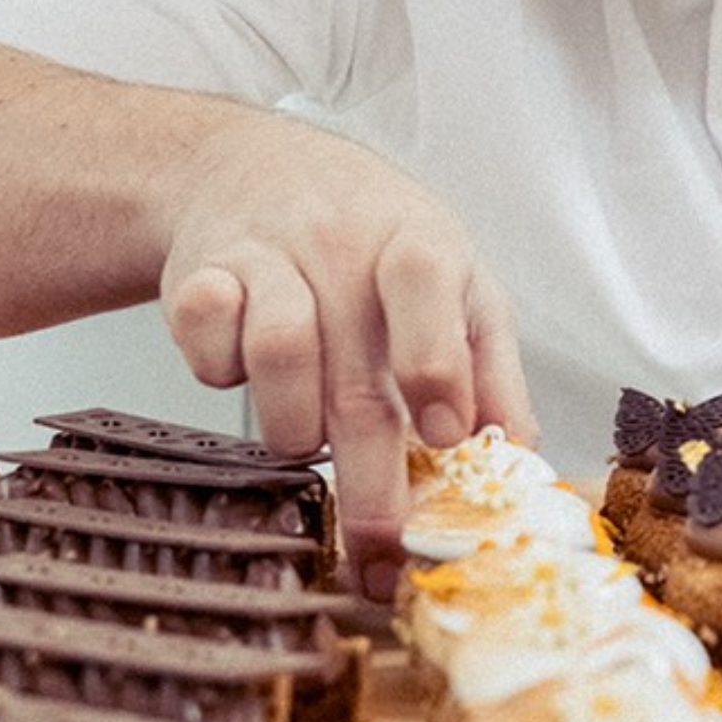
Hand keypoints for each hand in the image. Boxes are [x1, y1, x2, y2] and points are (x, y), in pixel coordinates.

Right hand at [159, 109, 536, 600]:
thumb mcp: (457, 286)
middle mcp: (345, 244)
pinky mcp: (200, 273)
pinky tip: (241, 368)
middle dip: (372, 482)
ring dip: (295, 430)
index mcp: (421, 243)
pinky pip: (204, 348)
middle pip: (357, 374)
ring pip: (278, 358)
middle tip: (382, 554)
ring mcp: (270, 254)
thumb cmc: (376, 246)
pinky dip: (219, 378)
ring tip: (308, 438)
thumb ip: (490, 368)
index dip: (436, 366)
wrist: (258, 168)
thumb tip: (522, 459)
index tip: (447, 439)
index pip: (428, 285)